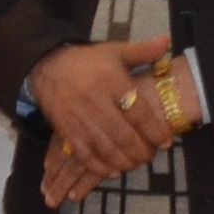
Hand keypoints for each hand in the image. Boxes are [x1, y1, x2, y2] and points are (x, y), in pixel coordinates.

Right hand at [23, 38, 181, 195]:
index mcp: (111, 81)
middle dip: (140, 150)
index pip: (138, 111)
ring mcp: (79, 118)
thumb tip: (166, 42)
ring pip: (105, 147)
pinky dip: (99, 166)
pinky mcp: (65, 130)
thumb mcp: (115, 51)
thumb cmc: (87, 61)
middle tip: (151, 156)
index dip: (154, 130)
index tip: (166, 142)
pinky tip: (113, 171)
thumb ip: (142, 51)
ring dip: (123, 161)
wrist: (47, 65)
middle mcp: (95, 101)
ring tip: (135, 163)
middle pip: (122, 134)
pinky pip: (84, 154)